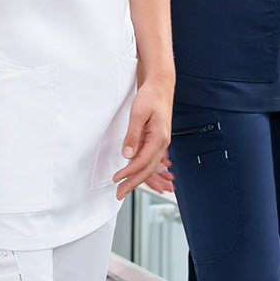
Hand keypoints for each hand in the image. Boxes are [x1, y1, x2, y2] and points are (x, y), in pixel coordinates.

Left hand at [112, 78, 172, 198]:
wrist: (161, 86)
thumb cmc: (151, 97)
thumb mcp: (138, 114)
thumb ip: (133, 135)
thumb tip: (127, 155)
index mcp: (160, 137)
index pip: (143, 161)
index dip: (129, 172)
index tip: (116, 179)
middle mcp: (162, 143)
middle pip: (148, 169)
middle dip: (133, 183)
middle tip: (119, 193)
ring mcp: (160, 142)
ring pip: (149, 166)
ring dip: (137, 178)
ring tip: (124, 188)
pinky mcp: (156, 140)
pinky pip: (149, 159)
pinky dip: (141, 169)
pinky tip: (132, 174)